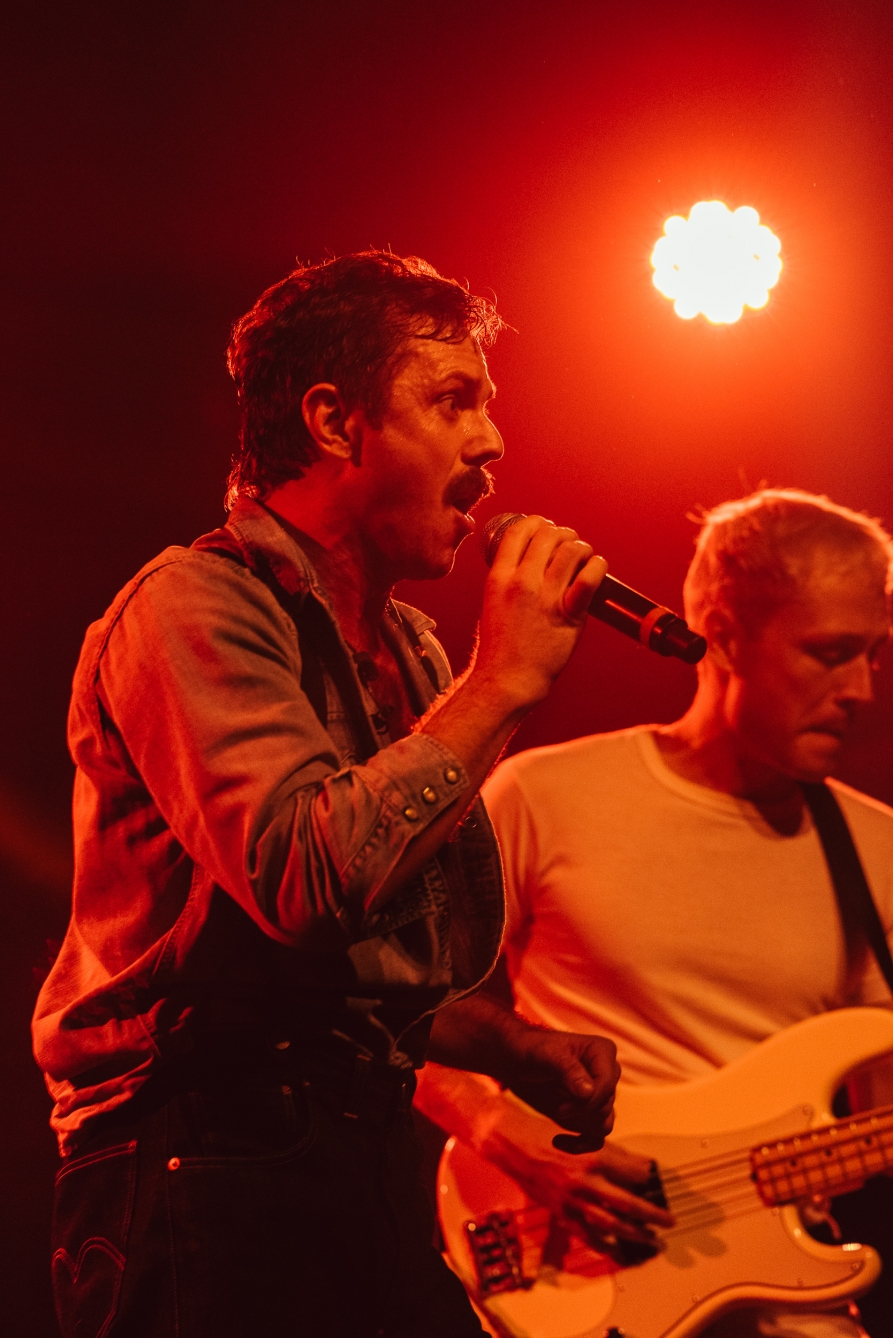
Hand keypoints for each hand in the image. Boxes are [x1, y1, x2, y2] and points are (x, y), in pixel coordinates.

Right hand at [474, 515, 607, 710]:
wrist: (508, 679)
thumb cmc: (501, 646)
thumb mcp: (492, 602)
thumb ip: (508, 579)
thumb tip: (529, 559)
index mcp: (498, 577)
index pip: (520, 530)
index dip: (537, 523)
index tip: (546, 529)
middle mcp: (521, 582)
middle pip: (549, 534)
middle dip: (563, 534)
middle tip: (569, 545)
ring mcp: (545, 597)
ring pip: (572, 550)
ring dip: (582, 548)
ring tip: (583, 558)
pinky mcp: (568, 613)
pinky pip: (590, 576)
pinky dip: (597, 565)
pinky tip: (596, 567)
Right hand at [489, 1135, 674, 1249]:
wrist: (513, 1143)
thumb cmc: (546, 1134)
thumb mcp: (583, 1136)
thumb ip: (611, 1153)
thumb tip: (639, 1167)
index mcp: (594, 1156)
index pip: (634, 1173)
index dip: (650, 1178)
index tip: (659, 1182)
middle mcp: (586, 1180)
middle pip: (629, 1204)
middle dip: (652, 1214)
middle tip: (669, 1220)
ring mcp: (572, 1200)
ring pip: (611, 1224)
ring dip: (635, 1234)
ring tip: (651, 1239)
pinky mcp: (561, 1213)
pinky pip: (588, 1235)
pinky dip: (605, 1244)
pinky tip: (618, 1248)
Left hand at [503, 1030, 619, 1148]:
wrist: (515, 1062)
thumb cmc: (531, 1050)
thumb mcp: (545, 1054)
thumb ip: (567, 1069)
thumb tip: (589, 1093)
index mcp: (602, 1052)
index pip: (607, 1086)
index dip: (587, 1103)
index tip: (561, 1110)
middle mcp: (607, 1074)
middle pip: (605, 1107)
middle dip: (579, 1113)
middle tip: (557, 1109)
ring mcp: (598, 1095)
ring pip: (603, 1124)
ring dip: (578, 1125)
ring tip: (557, 1112)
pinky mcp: (587, 1114)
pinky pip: (596, 1138)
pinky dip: (580, 1145)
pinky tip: (558, 1141)